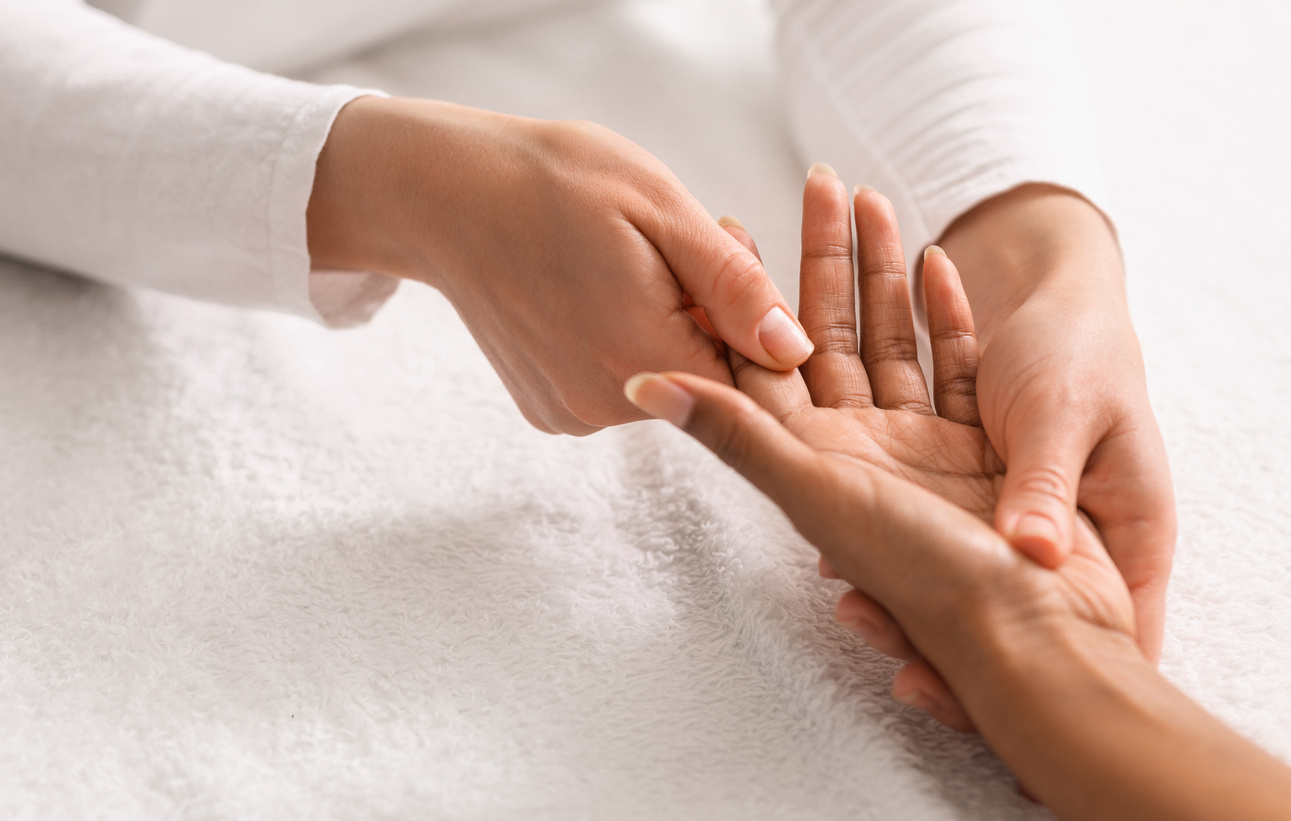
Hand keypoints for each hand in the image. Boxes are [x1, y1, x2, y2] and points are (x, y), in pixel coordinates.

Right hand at [306, 96, 812, 433]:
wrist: (446, 196)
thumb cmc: (555, 182)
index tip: (718, 252)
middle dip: (705, 318)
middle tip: (671, 246)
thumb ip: (734, 289)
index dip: (747, 310)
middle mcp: (607, 406)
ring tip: (621, 264)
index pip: (750, 368)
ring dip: (662, 330)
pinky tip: (589, 294)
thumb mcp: (661, 210)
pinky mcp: (549, 412)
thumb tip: (795, 350)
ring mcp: (573, 415)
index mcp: (645, 356)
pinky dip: (619, 345)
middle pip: (704, 378)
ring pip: (660, 380)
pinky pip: (615, 386)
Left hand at [619, 170, 1134, 727]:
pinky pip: (954, 362)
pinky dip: (947, 311)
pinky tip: (939, 259)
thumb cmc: (923, 570)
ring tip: (875, 197)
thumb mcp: (817, 493)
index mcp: (810, 456)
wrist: (1037, 630)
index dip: (738, 291)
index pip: (760, 357)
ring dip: (883, 271)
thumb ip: (734, 436)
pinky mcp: (974, 447)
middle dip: (821, 257)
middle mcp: (858, 448)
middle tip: (815, 182)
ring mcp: (918, 445)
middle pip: (829, 332)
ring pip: (892, 336)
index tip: (724, 224)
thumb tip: (638, 383)